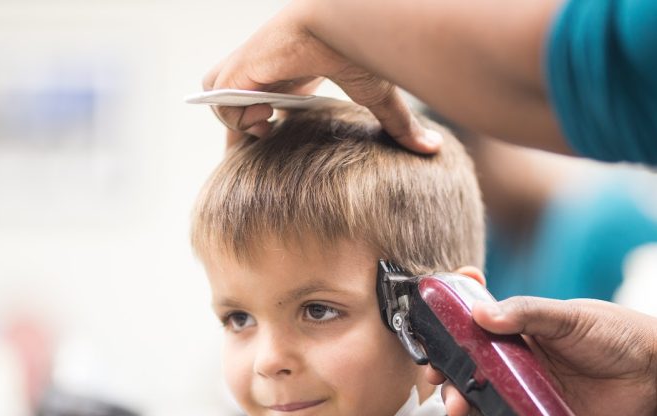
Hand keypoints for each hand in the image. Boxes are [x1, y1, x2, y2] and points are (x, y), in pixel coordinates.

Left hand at [202, 0, 441, 152]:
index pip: (257, 107)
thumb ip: (397, 125)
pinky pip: (222, 104)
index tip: (273, 144)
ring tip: (273, 118)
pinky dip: (240, 115)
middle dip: (241, 132)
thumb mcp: (376, 96)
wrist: (338, 25)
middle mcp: (261, 72)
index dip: (258, 129)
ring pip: (224, 106)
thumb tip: (434, 149)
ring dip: (245, 122)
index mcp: (285, 76)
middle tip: (266, 144)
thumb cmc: (357, 52)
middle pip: (231, 108)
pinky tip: (267, 110)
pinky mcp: (236, 71)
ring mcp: (245, 70)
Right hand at [425, 297, 656, 415]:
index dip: (448, 322)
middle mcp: (516, 357)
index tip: (431, 322)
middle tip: (434, 373)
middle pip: (466, 362)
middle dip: (444, 367)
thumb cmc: (618, 336)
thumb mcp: (570, 316)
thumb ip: (527, 312)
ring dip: (459, 397)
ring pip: (479, 393)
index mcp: (520, 325)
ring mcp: (525, 389)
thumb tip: (481, 313)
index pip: (474, 321)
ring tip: (457, 404)